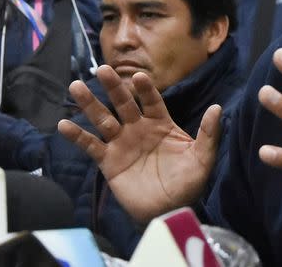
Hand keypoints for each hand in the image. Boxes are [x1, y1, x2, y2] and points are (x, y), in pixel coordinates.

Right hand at [57, 65, 222, 222]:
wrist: (169, 211)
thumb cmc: (188, 183)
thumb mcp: (202, 158)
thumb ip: (208, 133)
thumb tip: (218, 108)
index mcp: (160, 123)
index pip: (151, 100)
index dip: (145, 89)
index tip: (139, 77)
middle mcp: (138, 128)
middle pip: (123, 103)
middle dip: (113, 87)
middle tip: (103, 70)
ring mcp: (121, 143)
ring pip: (103, 119)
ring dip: (89, 104)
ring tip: (76, 87)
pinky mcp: (109, 161)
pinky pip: (90, 145)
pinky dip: (77, 135)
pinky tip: (63, 124)